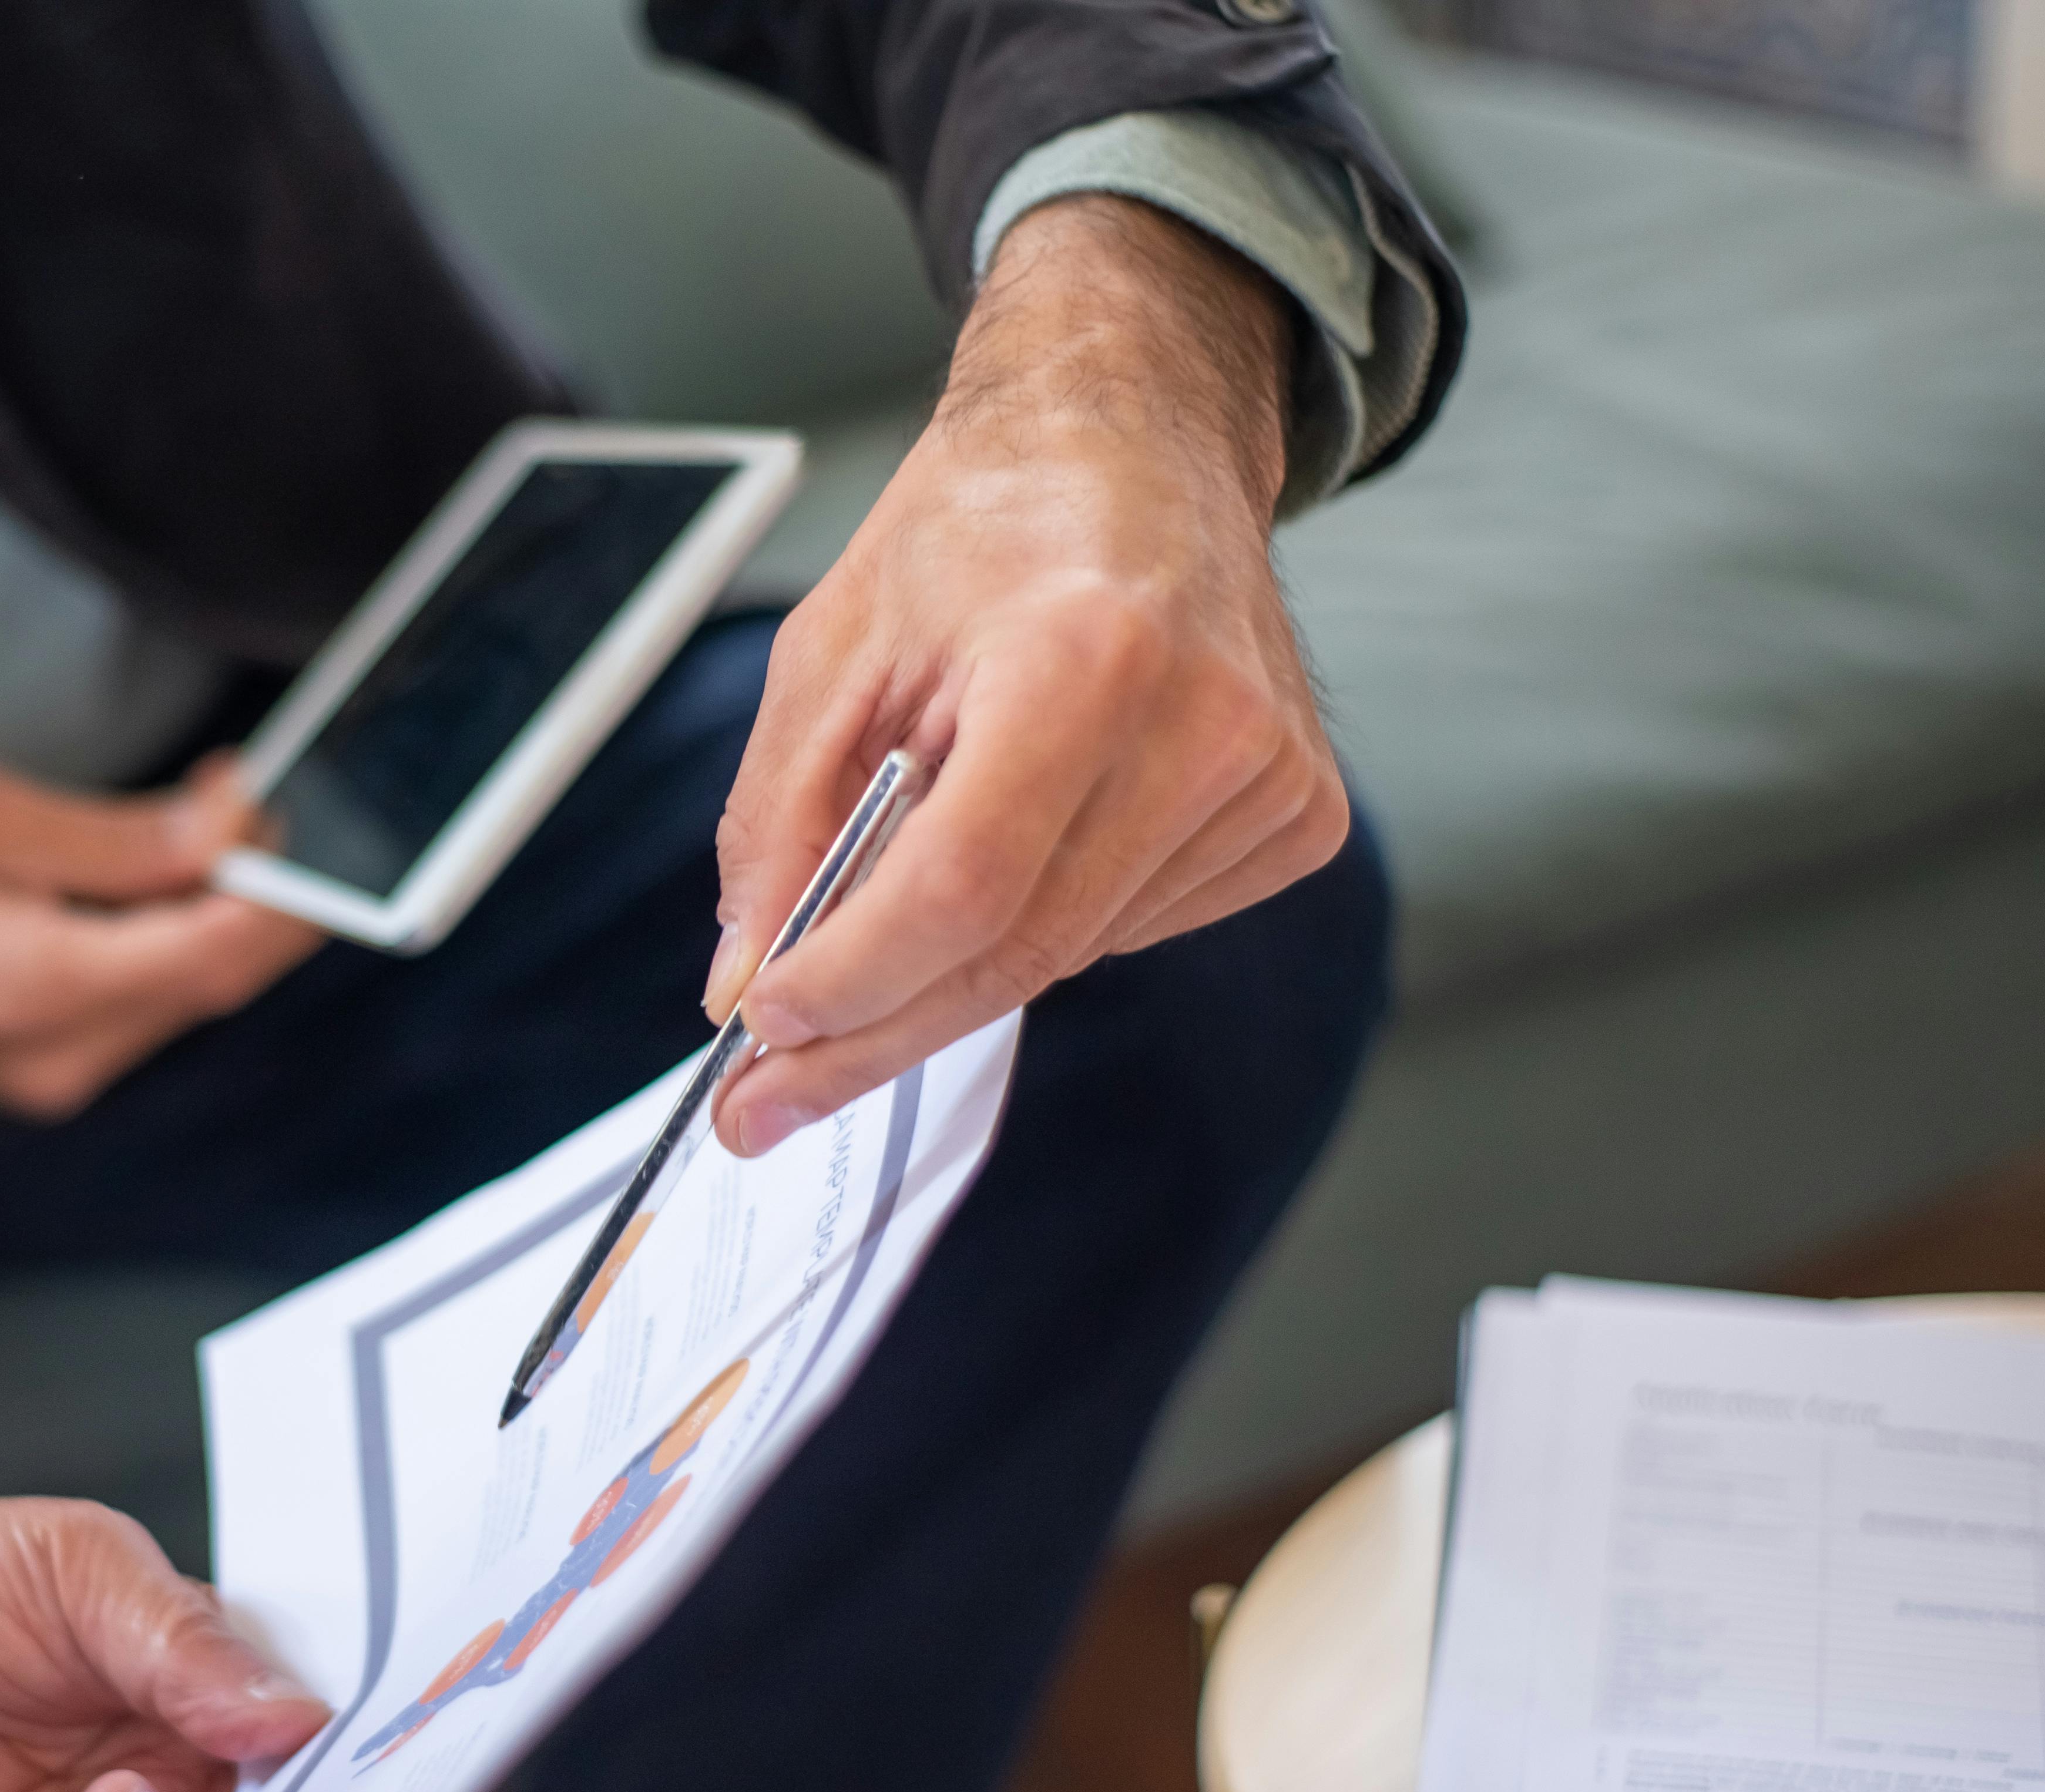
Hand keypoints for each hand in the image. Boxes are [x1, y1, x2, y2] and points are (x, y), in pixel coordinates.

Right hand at [0, 755, 320, 1119]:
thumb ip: (115, 835)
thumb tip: (225, 830)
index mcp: (36, 987)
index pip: (218, 955)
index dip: (284, 891)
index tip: (294, 821)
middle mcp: (56, 1055)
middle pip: (214, 979)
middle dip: (252, 891)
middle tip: (241, 801)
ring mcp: (50, 1076)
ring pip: (181, 993)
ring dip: (207, 914)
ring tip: (190, 829)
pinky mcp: (43, 1070)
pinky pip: (136, 1004)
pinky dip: (159, 942)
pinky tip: (141, 885)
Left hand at [702, 196, 1344, 1156]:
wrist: (1140, 439)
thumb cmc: (987, 525)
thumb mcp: (835, 648)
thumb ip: (779, 825)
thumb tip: (744, 987)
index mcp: (1085, 655)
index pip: (961, 887)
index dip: (853, 981)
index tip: (759, 1037)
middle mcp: (1202, 722)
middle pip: (1016, 952)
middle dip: (874, 1034)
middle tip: (767, 1099)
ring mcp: (1269, 779)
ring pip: (1068, 956)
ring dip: (954, 965)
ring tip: (896, 900)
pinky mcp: (1300, 816)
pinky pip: (1133, 928)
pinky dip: (1048, 918)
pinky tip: (1034, 831)